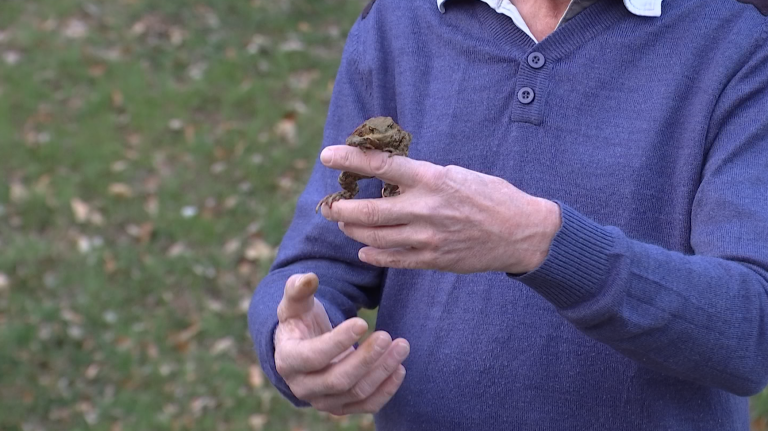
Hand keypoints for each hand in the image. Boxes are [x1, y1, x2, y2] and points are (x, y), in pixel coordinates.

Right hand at [274, 273, 409, 414]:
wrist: (302, 350)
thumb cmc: (300, 322)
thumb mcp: (295, 304)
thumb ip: (298, 289)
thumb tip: (309, 277)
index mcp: (288, 360)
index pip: (313, 357)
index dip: (338, 341)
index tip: (362, 322)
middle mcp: (303, 387)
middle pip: (338, 380)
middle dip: (366, 358)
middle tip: (388, 336)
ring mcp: (323, 401)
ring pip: (356, 393)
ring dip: (382, 371)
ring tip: (402, 346)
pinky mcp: (341, 407)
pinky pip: (366, 405)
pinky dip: (386, 390)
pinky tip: (400, 368)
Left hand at [320, 146, 561, 273]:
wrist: (521, 232)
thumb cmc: (490, 196)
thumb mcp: (456, 174)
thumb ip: (422, 178)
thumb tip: (389, 176)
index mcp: (432, 179)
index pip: (381, 165)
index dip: (350, 159)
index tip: (326, 155)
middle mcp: (426, 208)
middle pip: (369, 212)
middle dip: (341, 210)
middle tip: (329, 206)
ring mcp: (428, 237)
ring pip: (376, 238)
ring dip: (354, 232)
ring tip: (345, 225)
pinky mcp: (434, 259)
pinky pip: (394, 259)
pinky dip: (374, 255)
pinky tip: (364, 250)